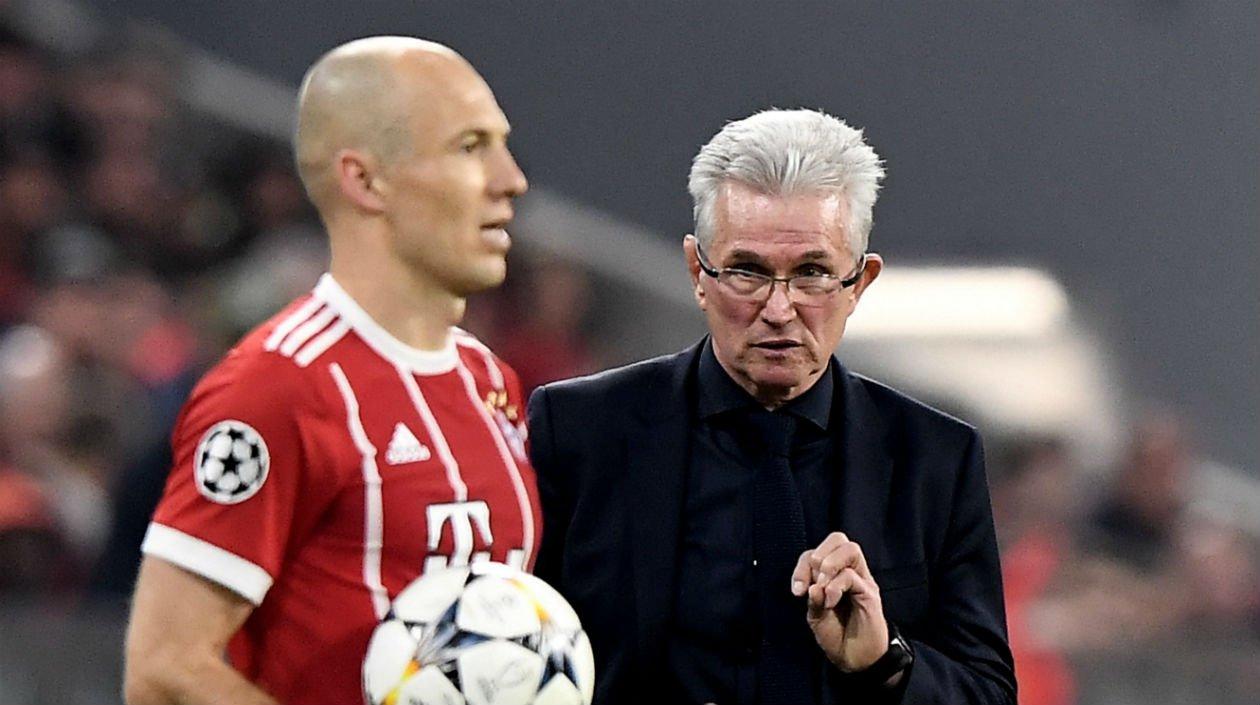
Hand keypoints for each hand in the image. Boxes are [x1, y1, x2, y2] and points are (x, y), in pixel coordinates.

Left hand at [791, 532, 888, 671]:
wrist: (855, 661)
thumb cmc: (836, 636)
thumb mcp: (816, 616)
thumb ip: (812, 598)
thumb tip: (812, 586)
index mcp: (835, 574)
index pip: (818, 552)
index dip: (803, 566)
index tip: (797, 591)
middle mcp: (851, 572)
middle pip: (838, 538)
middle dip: (819, 554)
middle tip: (814, 581)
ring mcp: (862, 581)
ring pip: (850, 549)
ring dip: (830, 565)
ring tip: (823, 588)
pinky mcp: (870, 594)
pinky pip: (852, 576)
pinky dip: (835, 587)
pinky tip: (830, 603)